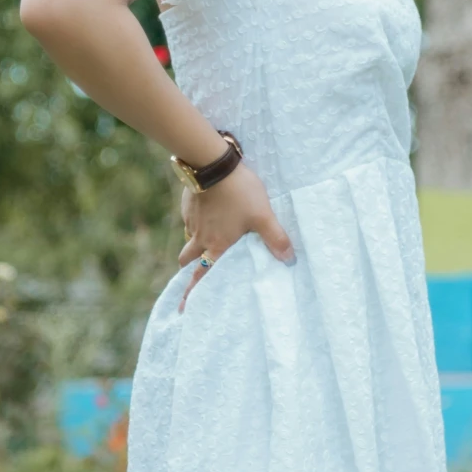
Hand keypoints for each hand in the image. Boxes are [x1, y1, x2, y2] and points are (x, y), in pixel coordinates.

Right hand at [177, 161, 294, 299]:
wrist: (212, 164)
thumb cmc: (239, 192)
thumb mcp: (263, 215)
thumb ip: (276, 238)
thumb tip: (289, 259)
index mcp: (217, 245)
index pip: (202, 275)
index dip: (192, 292)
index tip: (183, 308)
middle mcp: (200, 236)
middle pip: (187, 259)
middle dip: (188, 268)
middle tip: (189, 273)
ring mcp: (192, 219)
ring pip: (189, 237)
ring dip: (194, 242)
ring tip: (203, 241)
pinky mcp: (188, 203)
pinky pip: (190, 218)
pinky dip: (196, 221)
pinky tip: (207, 213)